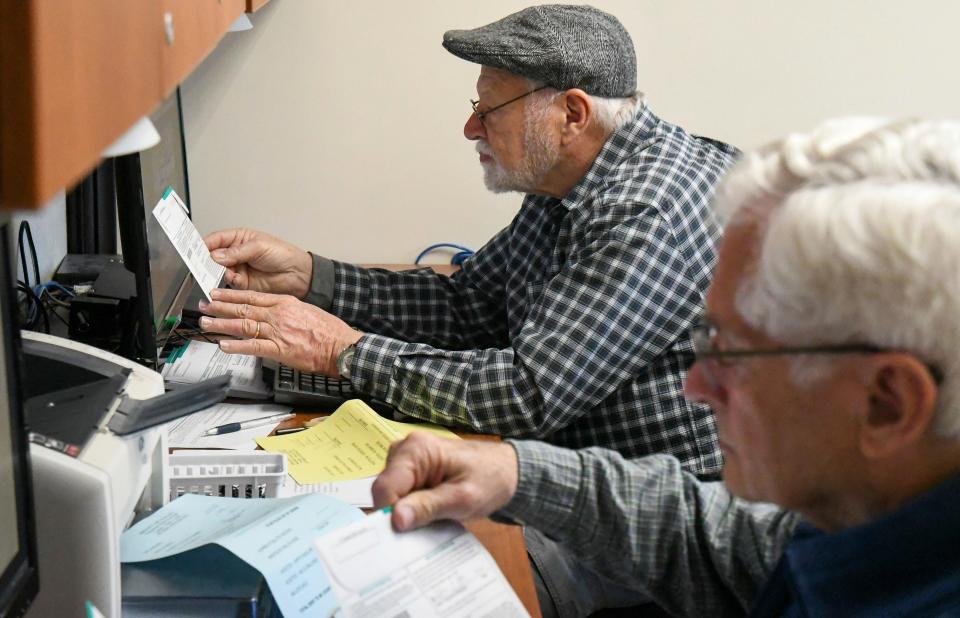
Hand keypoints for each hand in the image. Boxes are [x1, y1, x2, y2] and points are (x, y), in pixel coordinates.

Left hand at [198, 288, 361, 374]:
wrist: (342, 345)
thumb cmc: (329, 331)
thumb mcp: (307, 311)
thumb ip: (288, 311)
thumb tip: (274, 313)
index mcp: (285, 303)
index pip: (252, 296)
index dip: (231, 295)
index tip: (218, 294)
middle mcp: (278, 314)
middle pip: (243, 308)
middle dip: (220, 307)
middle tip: (203, 305)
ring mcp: (278, 331)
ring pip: (243, 325)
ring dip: (222, 324)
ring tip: (205, 323)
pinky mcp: (280, 349)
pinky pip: (253, 346)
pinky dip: (237, 346)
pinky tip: (223, 345)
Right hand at [204, 228, 312, 296]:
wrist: (297, 274)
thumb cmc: (283, 254)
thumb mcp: (259, 247)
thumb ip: (236, 252)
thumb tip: (216, 255)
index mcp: (239, 238)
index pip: (216, 239)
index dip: (204, 244)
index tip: (194, 249)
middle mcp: (235, 253)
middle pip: (213, 255)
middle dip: (206, 259)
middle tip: (201, 262)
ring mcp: (238, 268)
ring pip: (218, 270)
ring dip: (215, 271)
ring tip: (217, 270)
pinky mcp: (241, 283)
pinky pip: (228, 282)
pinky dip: (226, 280)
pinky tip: (230, 278)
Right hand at [372, 432, 518, 531]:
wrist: (507, 471)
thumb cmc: (490, 480)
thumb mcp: (462, 498)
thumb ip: (428, 507)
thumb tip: (395, 519)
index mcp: (416, 450)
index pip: (384, 487)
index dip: (390, 514)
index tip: (405, 534)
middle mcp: (405, 448)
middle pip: (384, 490)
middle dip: (399, 512)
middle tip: (425, 526)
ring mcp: (406, 458)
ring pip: (390, 493)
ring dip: (406, 509)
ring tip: (432, 516)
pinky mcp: (411, 468)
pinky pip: (400, 492)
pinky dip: (411, 505)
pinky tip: (429, 511)